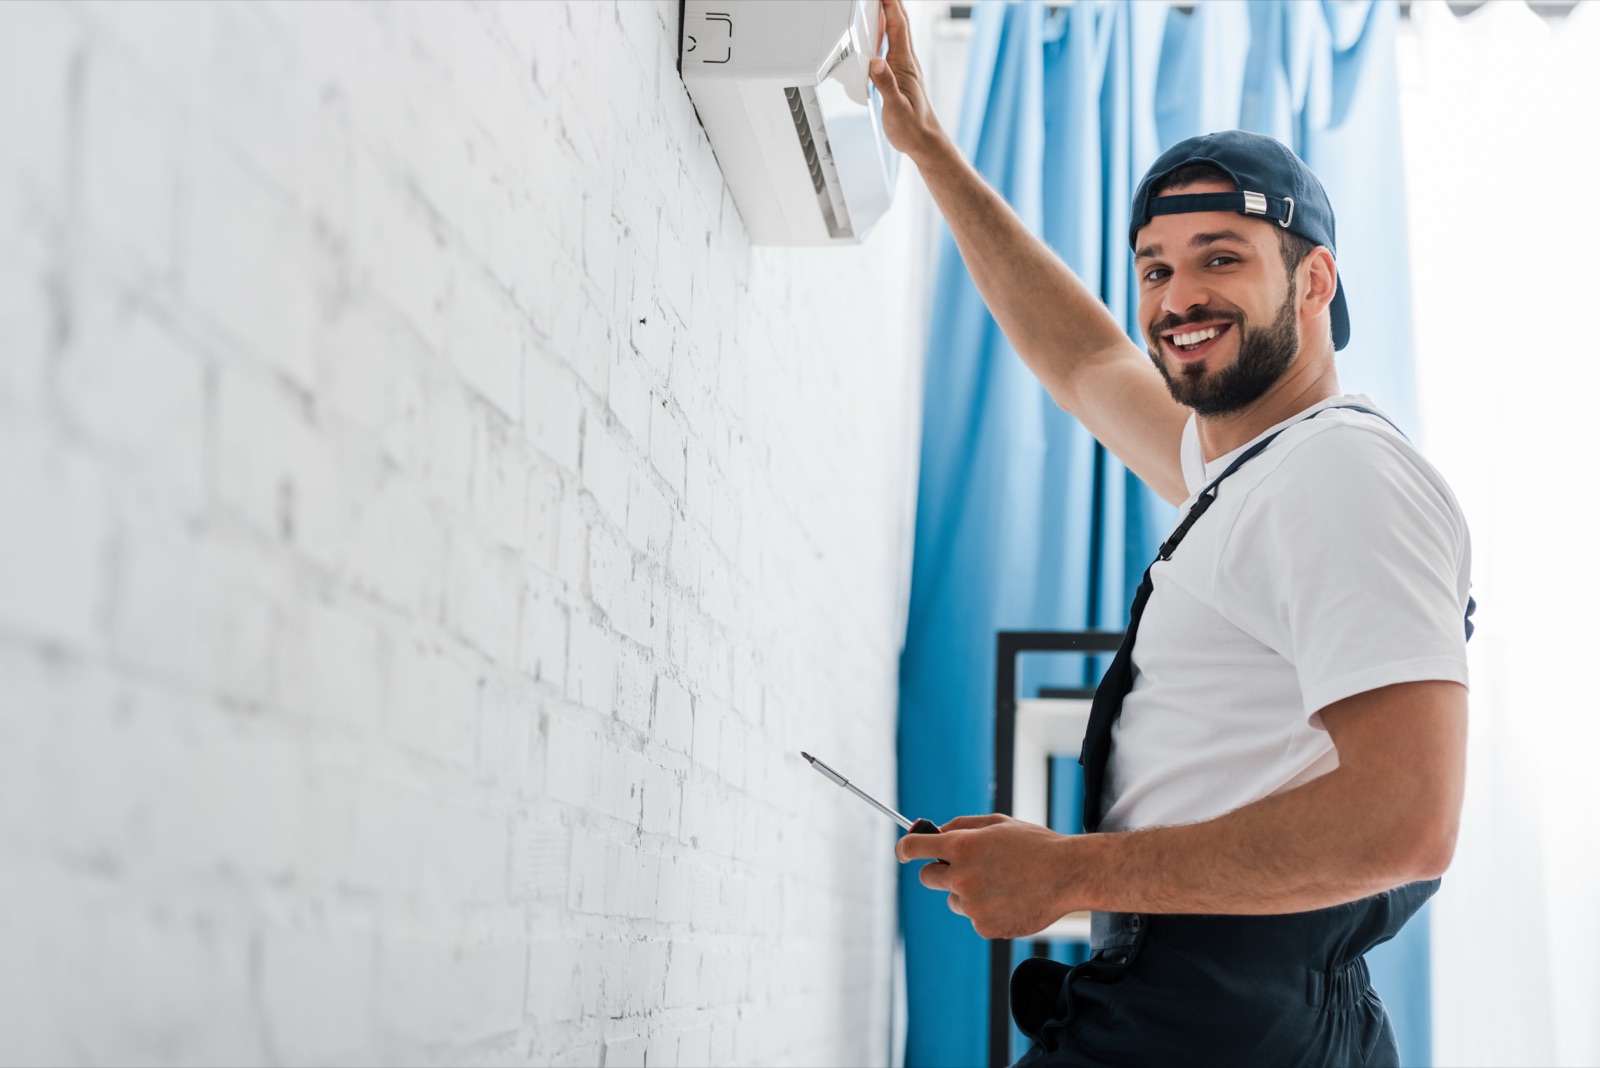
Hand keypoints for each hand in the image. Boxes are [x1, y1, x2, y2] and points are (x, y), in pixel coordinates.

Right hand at [869, 0, 946, 161]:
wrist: (925, 141)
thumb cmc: (912, 128)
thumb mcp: (895, 108)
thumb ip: (886, 84)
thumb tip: (876, 62)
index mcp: (904, 65)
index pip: (898, 26)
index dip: (890, 4)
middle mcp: (906, 62)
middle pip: (900, 23)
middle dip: (891, 2)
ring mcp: (905, 67)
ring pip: (898, 32)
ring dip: (890, 13)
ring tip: (881, 1)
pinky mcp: (902, 75)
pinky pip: (894, 45)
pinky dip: (887, 32)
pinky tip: (881, 33)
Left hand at [896, 814, 1081, 939]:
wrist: (1069, 875)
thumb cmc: (1035, 845)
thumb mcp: (997, 824)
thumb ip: (962, 827)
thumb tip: (938, 833)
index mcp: (962, 847)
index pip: (914, 848)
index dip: (904, 849)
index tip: (903, 851)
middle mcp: (961, 878)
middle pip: (927, 878)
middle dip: (938, 872)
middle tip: (961, 868)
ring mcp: (972, 906)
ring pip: (953, 900)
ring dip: (966, 893)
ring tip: (1000, 883)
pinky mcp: (985, 927)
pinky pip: (973, 917)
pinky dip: (986, 910)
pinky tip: (1010, 898)